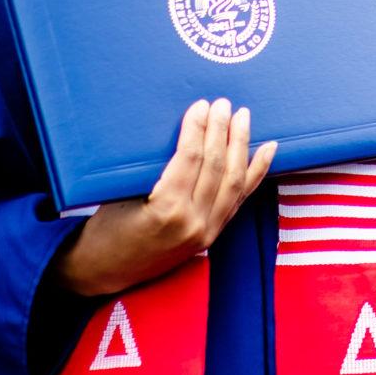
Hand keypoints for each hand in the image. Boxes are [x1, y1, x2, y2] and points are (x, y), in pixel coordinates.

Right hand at [55, 98, 275, 296]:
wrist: (107, 270)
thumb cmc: (107, 227)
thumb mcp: (121, 194)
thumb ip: (152, 168)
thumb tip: (181, 130)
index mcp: (166, 210)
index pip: (191, 159)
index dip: (197, 129)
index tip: (201, 105)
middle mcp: (193, 222)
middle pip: (215, 166)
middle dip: (221, 131)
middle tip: (223, 104)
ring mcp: (207, 231)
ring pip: (233, 181)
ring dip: (240, 145)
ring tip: (243, 117)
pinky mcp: (213, 234)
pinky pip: (240, 198)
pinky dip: (256, 172)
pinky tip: (268, 149)